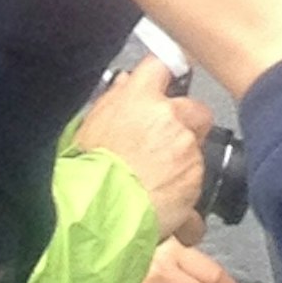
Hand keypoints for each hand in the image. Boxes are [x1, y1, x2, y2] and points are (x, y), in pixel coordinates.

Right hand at [77, 64, 211, 235]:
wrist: (96, 215)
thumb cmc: (86, 174)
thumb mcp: (89, 128)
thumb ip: (113, 101)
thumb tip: (126, 84)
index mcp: (139, 98)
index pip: (160, 67)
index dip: (163, 78)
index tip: (164, 87)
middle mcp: (168, 117)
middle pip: (192, 108)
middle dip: (184, 124)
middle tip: (161, 146)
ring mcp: (185, 147)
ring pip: (195, 146)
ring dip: (182, 159)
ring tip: (152, 179)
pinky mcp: (195, 176)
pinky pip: (196, 178)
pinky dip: (183, 187)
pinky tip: (159, 197)